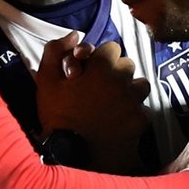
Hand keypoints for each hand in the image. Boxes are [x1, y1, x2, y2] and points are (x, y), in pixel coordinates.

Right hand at [34, 35, 148, 172]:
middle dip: (117, 72)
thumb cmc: (56, 115)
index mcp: (101, 67)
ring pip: (140, 85)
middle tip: (102, 88)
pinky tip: (119, 122)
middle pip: (128, 65)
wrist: (71, 154)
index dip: (102, 58)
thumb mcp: (46, 80)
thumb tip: (74, 34)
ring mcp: (133, 101)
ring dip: (129, 90)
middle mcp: (122, 80)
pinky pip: (142, 109)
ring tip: (114, 103)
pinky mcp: (140, 121)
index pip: (112, 48)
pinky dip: (133, 113)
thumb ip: (56, 50)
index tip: (92, 71)